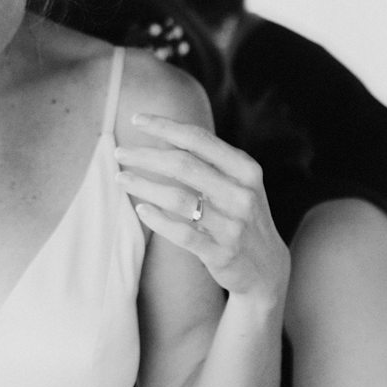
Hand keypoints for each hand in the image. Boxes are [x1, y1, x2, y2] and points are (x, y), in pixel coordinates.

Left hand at [115, 114, 288, 299]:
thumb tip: (164, 134)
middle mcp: (242, 194)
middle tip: (120, 153)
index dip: (165, 126)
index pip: (199, 139)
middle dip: (146, 156)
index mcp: (246, 170)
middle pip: (184, 165)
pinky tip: (141, 210)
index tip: (136, 118)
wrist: (266, 268)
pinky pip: (183, 234)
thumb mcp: (238, 184)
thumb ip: (210, 161)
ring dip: (144, 186)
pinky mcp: (221, 253)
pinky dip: (158, 220)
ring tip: (121, 179)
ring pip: (179, 199)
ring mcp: (233, 225)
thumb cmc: (241, 216)